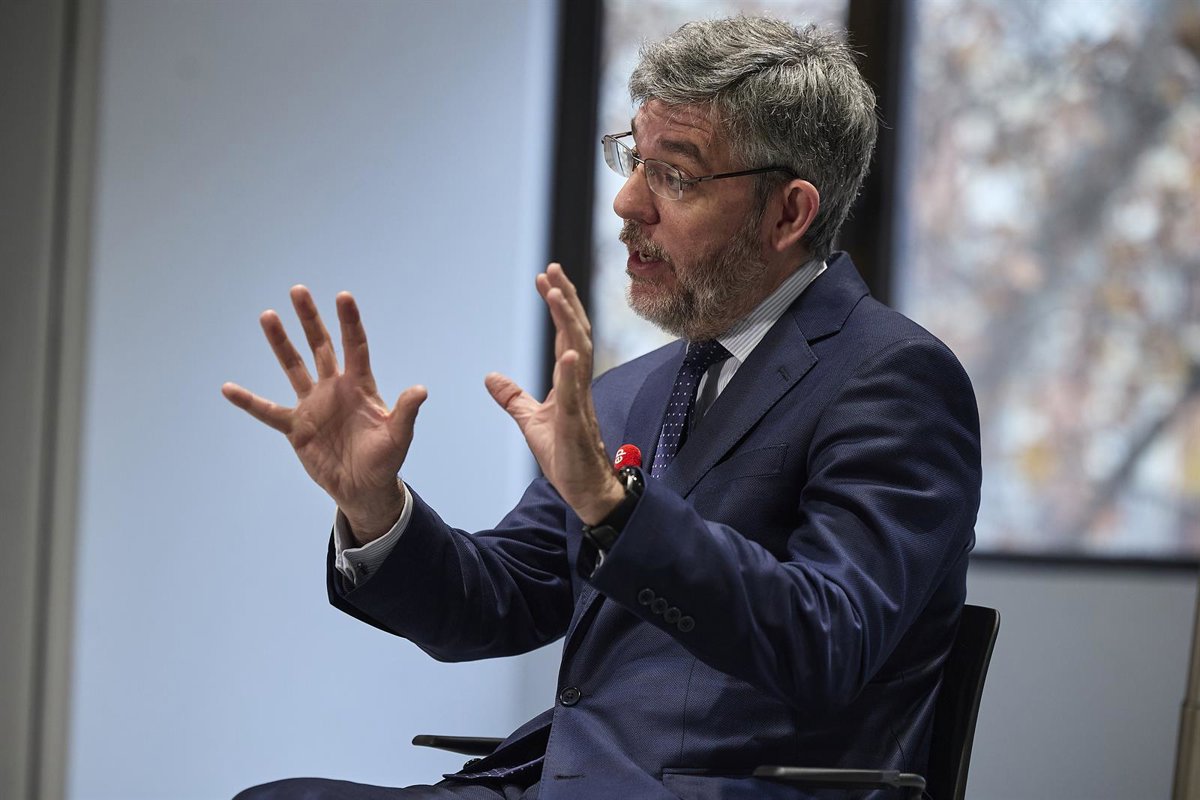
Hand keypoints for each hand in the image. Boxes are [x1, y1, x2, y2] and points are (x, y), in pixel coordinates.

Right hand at [222, 286, 426, 543]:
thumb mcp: (397, 436)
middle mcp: (334, 388)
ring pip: (294, 367)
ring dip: (281, 343)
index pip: (355, 347)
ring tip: (268, 316)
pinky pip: (268, 411)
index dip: (349, 322)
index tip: (343, 296)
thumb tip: (421, 390)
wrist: (363, 487)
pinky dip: (249, 402)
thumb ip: (406, 412)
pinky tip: (228, 388)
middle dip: (310, 319)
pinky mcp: (296, 427)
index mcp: (360, 386)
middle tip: (298, 290)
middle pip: (321, 346)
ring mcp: (313, 405)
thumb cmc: (384, 459)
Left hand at [485, 264, 623, 524]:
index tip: (546, 279)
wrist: (586, 490)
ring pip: (578, 353)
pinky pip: (575, 395)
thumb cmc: (566, 455)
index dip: (557, 306)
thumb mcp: (531, 421)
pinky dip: (572, 372)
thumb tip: (490, 377)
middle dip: (564, 301)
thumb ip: (514, 397)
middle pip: (575, 333)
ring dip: (567, 323)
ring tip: (557, 296)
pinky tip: (569, 352)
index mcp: (568, 382)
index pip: (564, 335)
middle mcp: (578, 386)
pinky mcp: (576, 425)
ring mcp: (580, 403)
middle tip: (552, 270)